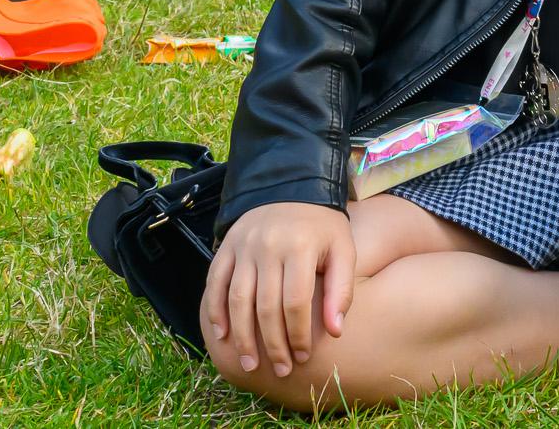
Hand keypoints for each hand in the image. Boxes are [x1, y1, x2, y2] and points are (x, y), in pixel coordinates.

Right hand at [202, 202, 355, 378]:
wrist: (293, 188)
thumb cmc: (323, 228)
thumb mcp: (343, 250)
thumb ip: (342, 290)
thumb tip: (335, 331)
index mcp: (300, 247)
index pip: (296, 302)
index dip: (298, 334)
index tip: (303, 357)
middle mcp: (268, 246)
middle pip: (265, 306)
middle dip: (273, 344)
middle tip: (280, 370)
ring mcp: (244, 246)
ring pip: (237, 299)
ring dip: (242, 336)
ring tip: (250, 364)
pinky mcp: (227, 246)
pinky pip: (215, 282)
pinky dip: (215, 310)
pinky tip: (222, 335)